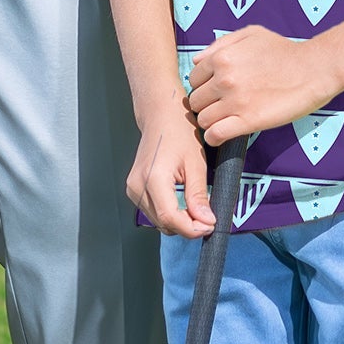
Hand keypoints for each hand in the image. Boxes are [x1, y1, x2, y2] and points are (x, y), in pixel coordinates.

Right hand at [127, 103, 216, 237]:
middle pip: (164, 223)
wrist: (160, 114)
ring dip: (179, 222)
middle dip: (188, 226)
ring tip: (196, 207)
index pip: (171, 219)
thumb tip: (206, 222)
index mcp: (153, 178)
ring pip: (159, 221)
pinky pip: (154, 213)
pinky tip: (182, 203)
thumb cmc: (178, 130)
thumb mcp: (196, 163)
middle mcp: (138, 185)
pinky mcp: (134, 189)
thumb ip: (198, 195)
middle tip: (207, 216)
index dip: (193, 229)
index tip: (210, 225)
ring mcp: (133, 188)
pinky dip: (170, 214)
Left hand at [185, 27, 341, 144]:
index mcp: (221, 58)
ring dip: (210, 121)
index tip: (213, 92)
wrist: (313, 69)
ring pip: (203, 119)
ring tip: (223, 120)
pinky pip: (216, 135)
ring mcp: (235, 101)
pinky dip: (214, 137)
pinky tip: (221, 134)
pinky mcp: (248, 121)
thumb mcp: (250, 34)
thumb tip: (197, 61)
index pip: (193, 79)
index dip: (203, 86)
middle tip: (219, 107)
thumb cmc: (283, 50)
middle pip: (196, 101)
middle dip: (205, 104)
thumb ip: (220, 44)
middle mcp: (223, 79)